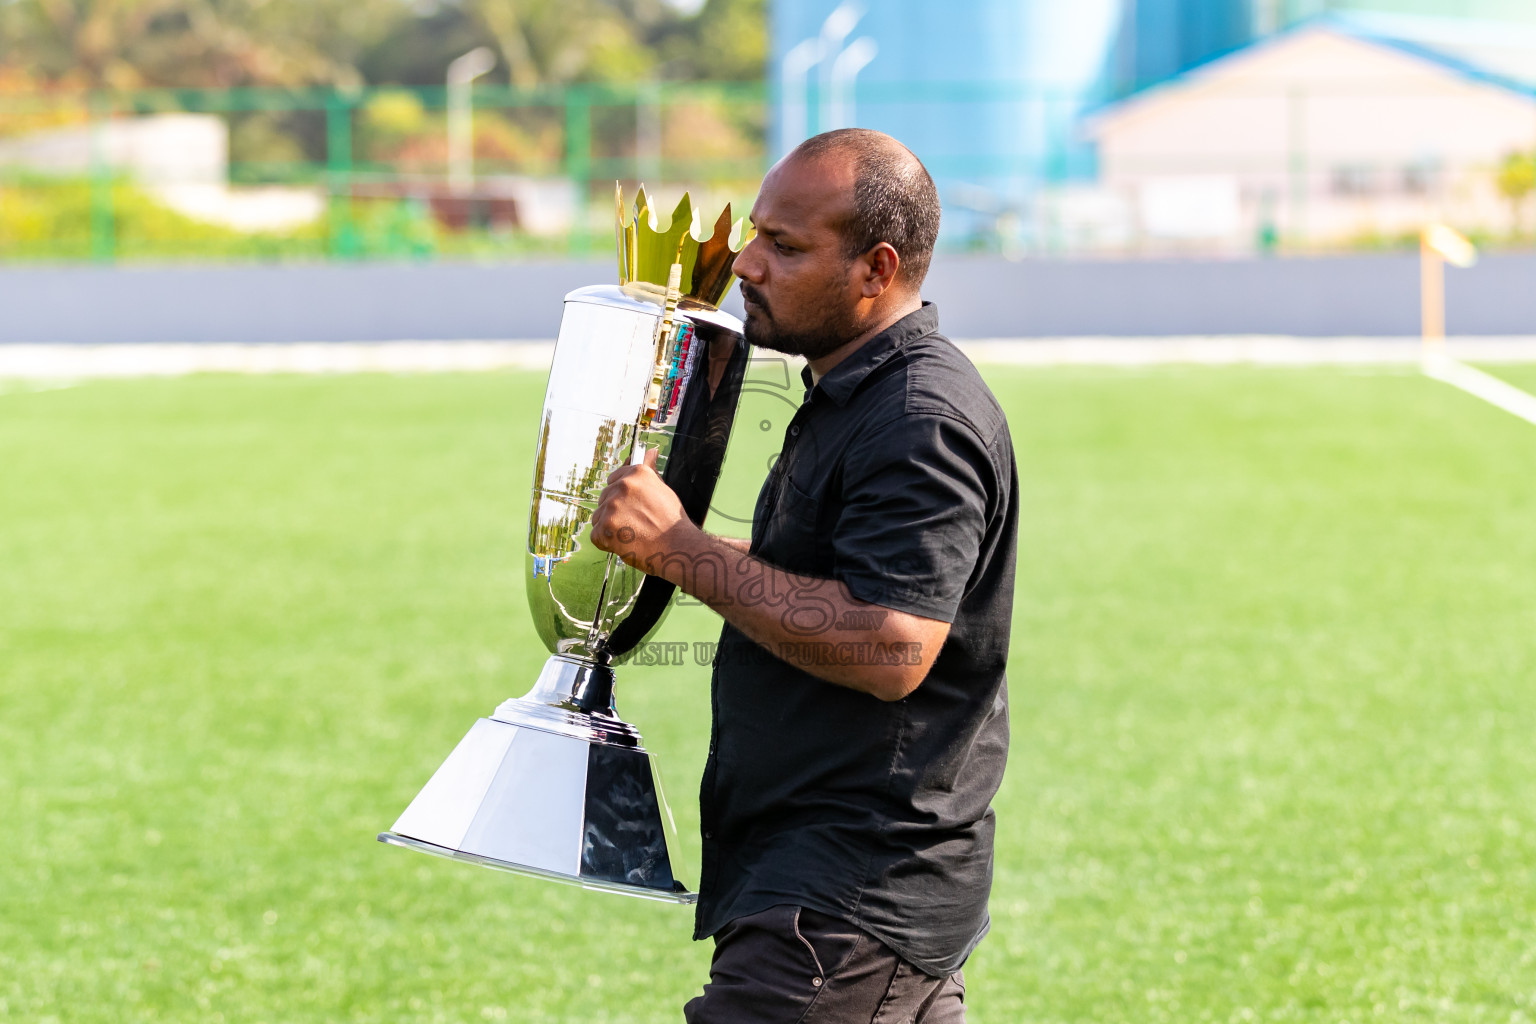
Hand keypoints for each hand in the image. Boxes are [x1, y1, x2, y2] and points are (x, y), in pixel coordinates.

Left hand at [591, 446, 694, 571]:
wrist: (677, 547)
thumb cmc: (671, 521)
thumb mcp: (662, 489)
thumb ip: (649, 470)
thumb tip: (650, 451)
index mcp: (636, 473)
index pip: (614, 480)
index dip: (622, 497)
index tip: (633, 507)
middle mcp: (622, 486)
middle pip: (605, 499)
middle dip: (616, 512)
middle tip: (636, 524)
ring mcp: (612, 507)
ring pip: (599, 517)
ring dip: (610, 527)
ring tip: (631, 534)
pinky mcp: (605, 527)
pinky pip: (596, 535)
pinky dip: (607, 543)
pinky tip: (624, 543)